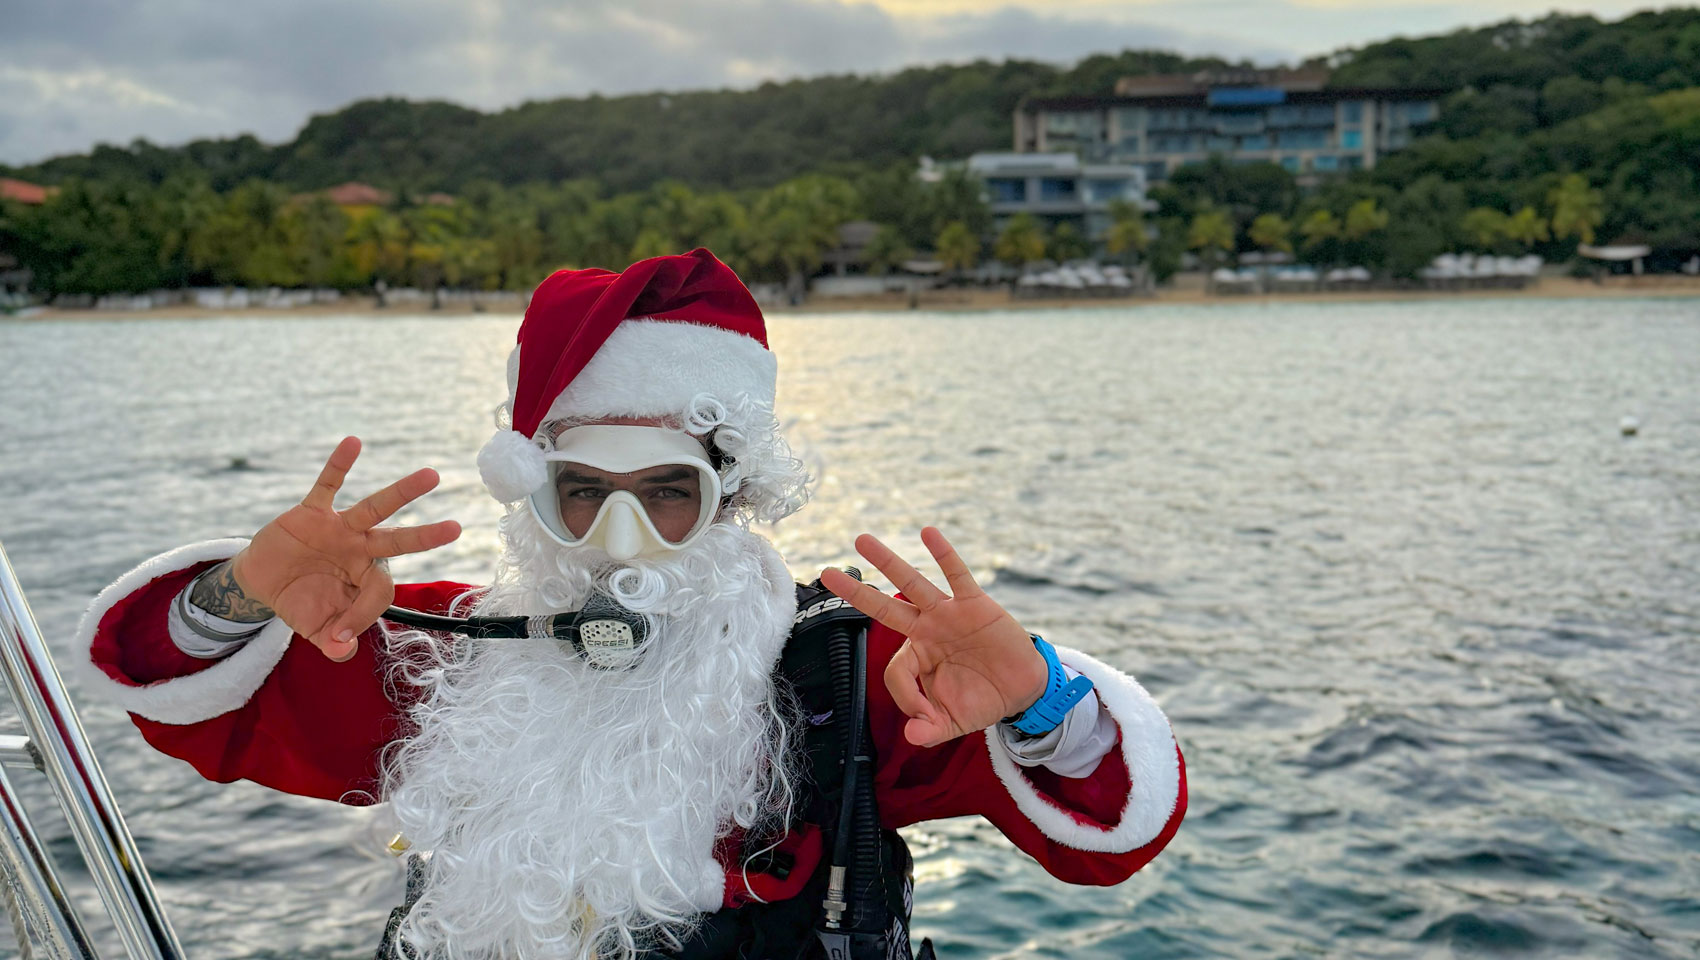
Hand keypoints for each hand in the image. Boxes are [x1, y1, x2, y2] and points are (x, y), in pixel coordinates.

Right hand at [230, 437, 460, 660]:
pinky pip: (328, 486)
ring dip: (403, 493)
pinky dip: (339, 465)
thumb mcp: (316, 628)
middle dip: (426, 537)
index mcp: (366, 577)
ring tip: (432, 476)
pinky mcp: (312, 513)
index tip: (340, 634)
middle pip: (399, 541)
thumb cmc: (300, 602)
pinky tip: (354, 442)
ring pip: (376, 508)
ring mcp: (340, 529)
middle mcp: (361, 549)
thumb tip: (344, 652)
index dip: (363, 615)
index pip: (380, 592)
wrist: (263, 581)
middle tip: (457, 528)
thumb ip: (333, 643)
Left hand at [820, 527, 1046, 747]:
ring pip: (912, 585)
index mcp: (917, 658)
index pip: (895, 670)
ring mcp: (947, 614)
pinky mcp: (974, 604)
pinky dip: (943, 554)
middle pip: (883, 608)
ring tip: (862, 540)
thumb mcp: (953, 722)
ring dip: (888, 562)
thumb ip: (931, 729)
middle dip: (855, 592)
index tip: (925, 715)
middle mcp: (925, 630)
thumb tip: (912, 737)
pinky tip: (927, 533)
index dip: (906, 696)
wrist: (1022, 688)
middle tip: (825, 572)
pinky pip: (956, 575)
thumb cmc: (982, 700)